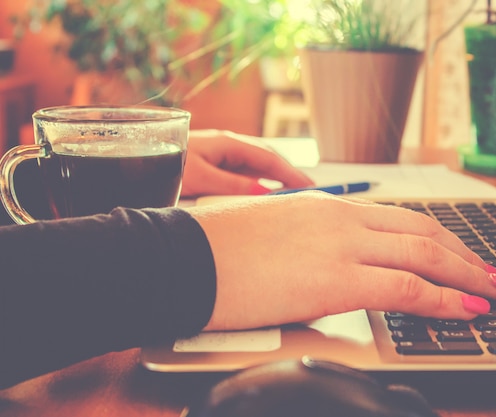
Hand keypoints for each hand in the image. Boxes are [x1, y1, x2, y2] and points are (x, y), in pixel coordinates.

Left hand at [181, 130, 313, 196]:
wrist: (140, 161)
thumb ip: (233, 185)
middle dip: (288, 173)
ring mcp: (223, 156)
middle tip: (310, 190)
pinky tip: (265, 197)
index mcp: (228, 143)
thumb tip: (264, 193)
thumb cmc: (168, 165)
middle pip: (267, 159)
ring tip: (293, 195)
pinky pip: (244, 176)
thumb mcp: (201, 178)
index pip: (268, 158)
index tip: (308, 185)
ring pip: (256, 168)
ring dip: (275, 180)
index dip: (290, 171)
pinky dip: (259, 185)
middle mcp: (229, 147)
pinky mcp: (216, 166)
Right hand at [186, 192, 495, 330]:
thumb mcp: (271, 233)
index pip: (397, 217)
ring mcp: (340, 245)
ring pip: (424, 253)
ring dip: (465, 274)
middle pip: (422, 230)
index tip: (457, 252)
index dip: (435, 235)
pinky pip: (405, 286)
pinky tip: (463, 308)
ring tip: (493, 291)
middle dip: (464, 253)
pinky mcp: (333, 279)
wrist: (181, 258)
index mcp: (324, 207)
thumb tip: (323, 263)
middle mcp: (340, 218)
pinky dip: (442, 298)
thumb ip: (307, 243)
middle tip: (490, 271)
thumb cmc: (214, 249)